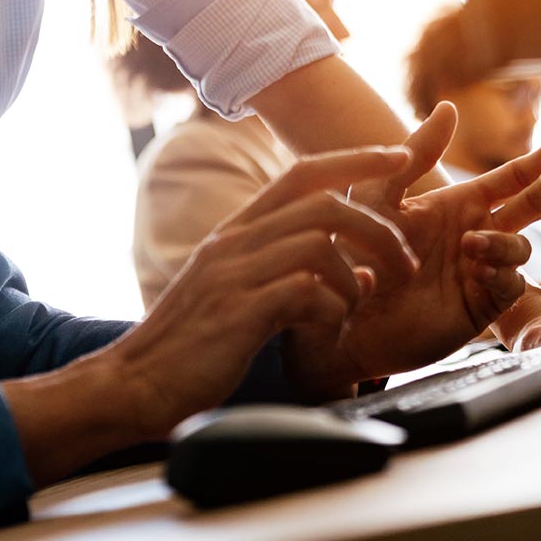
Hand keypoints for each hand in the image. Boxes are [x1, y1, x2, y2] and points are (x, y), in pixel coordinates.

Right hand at [108, 147, 418, 436]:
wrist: (136, 384)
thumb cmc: (193, 349)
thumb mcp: (243, 299)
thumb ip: (296, 279)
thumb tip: (359, 272)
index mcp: (235, 233)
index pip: (302, 173)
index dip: (354, 159)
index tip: (398, 156)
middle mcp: (233, 242)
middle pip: (322, 203)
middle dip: (377, 227)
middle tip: (404, 264)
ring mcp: (232, 274)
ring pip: (318, 243)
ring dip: (355, 276)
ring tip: (357, 309)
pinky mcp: (237, 312)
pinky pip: (304, 291)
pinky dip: (332, 310)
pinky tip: (329, 333)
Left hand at [313, 104, 540, 383]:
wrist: (344, 313)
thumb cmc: (355, 250)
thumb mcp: (379, 194)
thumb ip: (415, 154)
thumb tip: (449, 107)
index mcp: (458, 204)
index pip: (510, 179)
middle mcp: (476, 234)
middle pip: (532, 206)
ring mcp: (481, 270)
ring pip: (520, 247)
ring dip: (503, 242)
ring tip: (470, 244)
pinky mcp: (480, 305)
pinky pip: (511, 284)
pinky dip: (502, 272)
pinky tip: (477, 268)